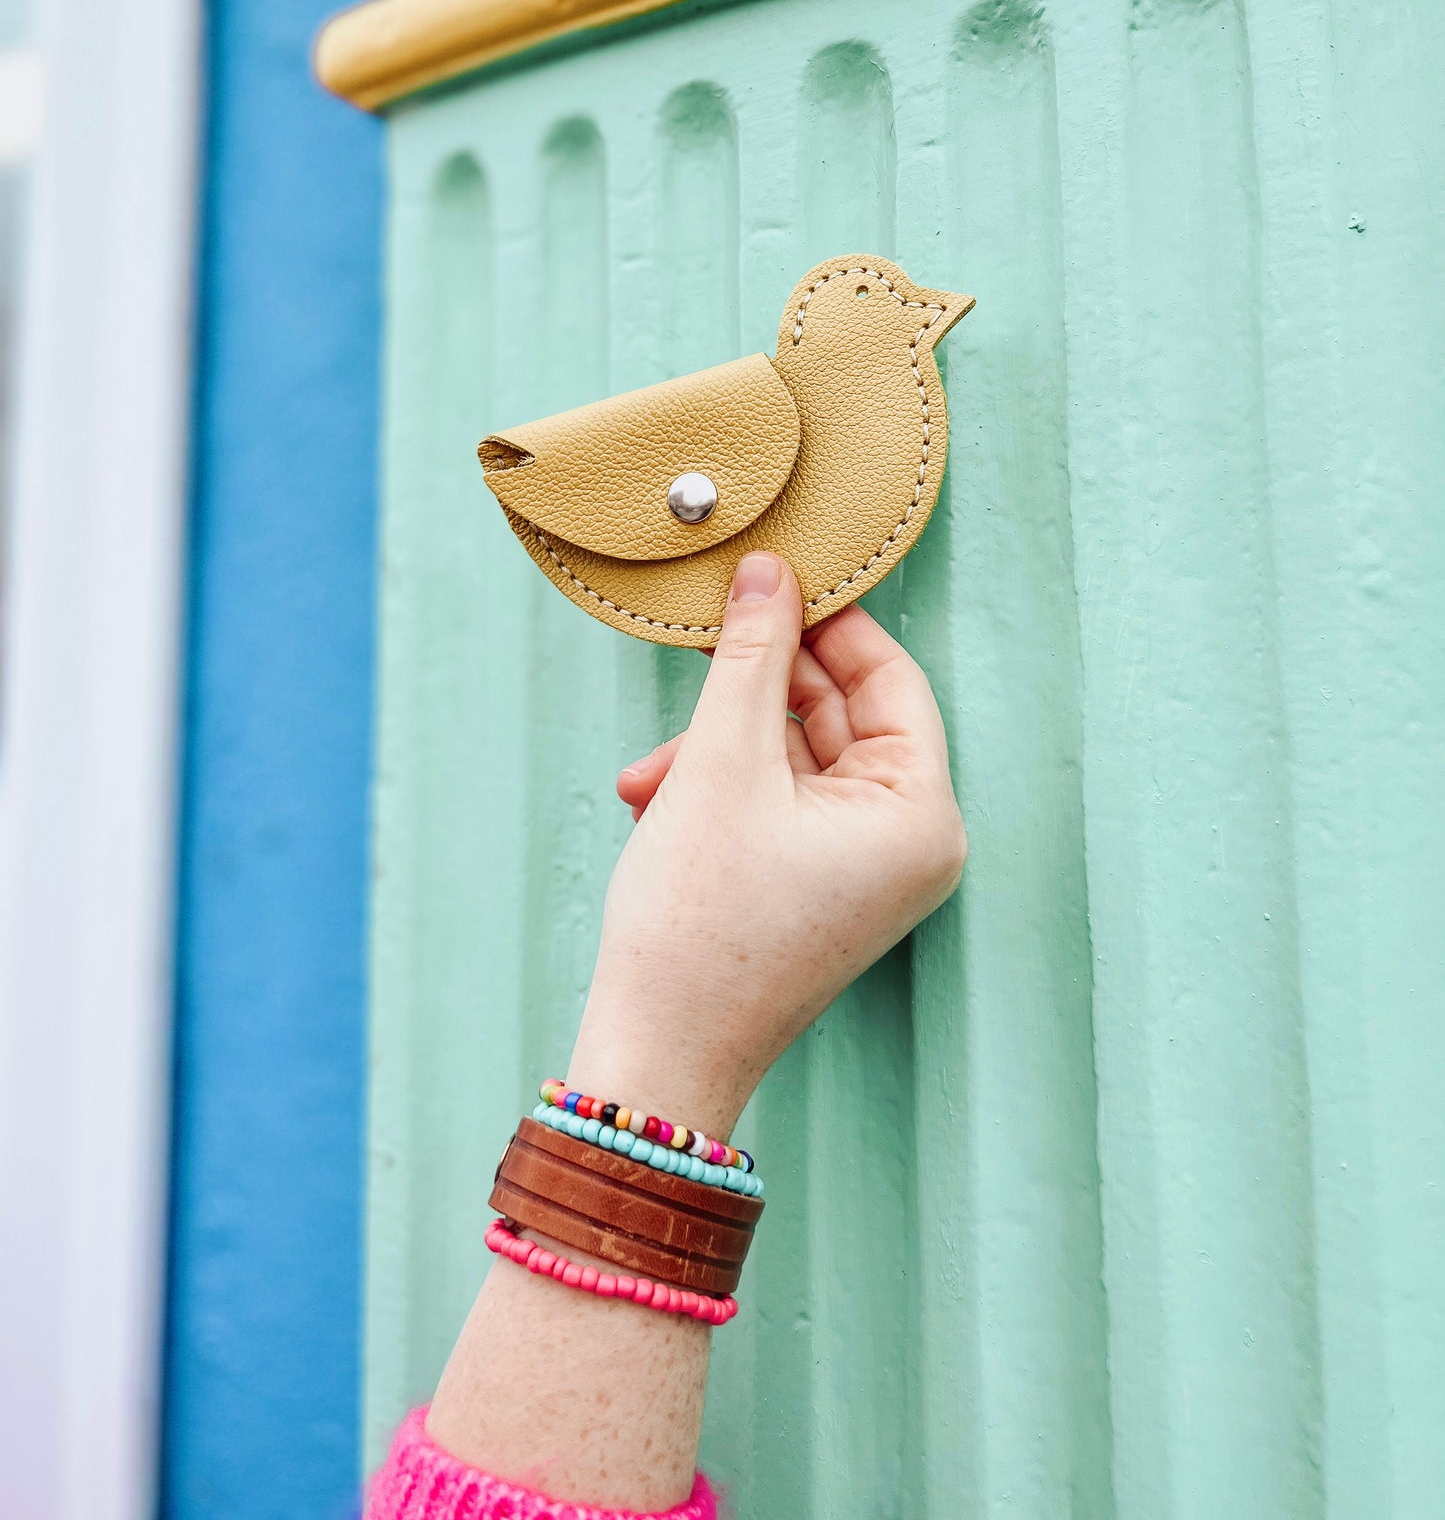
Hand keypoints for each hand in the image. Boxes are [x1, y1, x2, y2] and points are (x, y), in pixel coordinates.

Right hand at [568, 551, 966, 1136]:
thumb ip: (750, 657)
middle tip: (699, 649)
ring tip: (652, 771)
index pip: (892, 679)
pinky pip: (781, 802)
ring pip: (798, 757)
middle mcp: (911, 843)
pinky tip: (655, 797)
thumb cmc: (700, 925)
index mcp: (922, 816)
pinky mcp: (819, 886)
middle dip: (754, 692)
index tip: (771, 578)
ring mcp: (865, 870)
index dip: (829, 622)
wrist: (657, 1056)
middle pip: (841, 716)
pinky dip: (721, 787)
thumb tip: (769, 571)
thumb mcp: (722, 763)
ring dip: (721, 744)